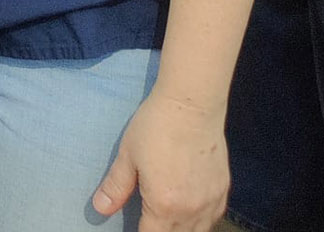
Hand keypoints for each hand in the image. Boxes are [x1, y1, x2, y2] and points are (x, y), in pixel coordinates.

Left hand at [93, 89, 228, 231]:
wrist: (191, 104)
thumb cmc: (156, 126)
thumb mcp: (128, 155)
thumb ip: (116, 186)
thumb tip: (100, 208)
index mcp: (164, 206)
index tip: (137, 225)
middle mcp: (191, 211)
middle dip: (161, 231)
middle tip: (151, 218)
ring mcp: (211, 203)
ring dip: (182, 229)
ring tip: (169, 215)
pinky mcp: (223, 191)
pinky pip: (212, 218)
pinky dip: (200, 219)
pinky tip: (190, 206)